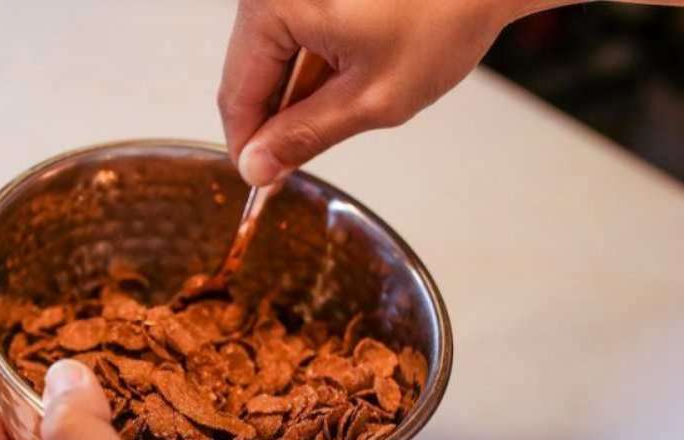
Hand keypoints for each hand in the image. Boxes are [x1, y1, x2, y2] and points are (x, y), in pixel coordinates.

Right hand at [219, 0, 520, 184]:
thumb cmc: (446, 13)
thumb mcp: (372, 98)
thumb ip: (304, 137)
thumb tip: (257, 167)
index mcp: (274, 4)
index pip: (237, 94)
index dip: (249, 146)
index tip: (263, 179)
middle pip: (250, 72)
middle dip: (278, 116)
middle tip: (310, 152)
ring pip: (272, 54)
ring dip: (298, 89)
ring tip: (350, 98)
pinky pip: (292, 29)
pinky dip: (313, 61)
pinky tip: (351, 69)